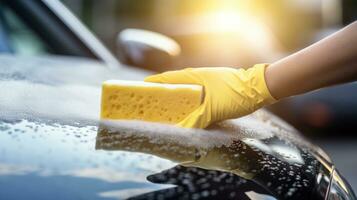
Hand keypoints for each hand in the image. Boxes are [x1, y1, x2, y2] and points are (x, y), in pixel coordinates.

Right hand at [145, 64, 275, 127]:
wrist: (257, 89)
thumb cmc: (235, 93)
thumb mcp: (213, 109)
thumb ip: (196, 120)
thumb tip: (181, 132)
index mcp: (192, 76)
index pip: (166, 79)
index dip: (151, 85)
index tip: (138, 92)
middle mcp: (196, 79)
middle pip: (173, 87)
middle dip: (161, 96)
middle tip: (149, 108)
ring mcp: (204, 84)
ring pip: (184, 93)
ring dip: (175, 102)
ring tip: (164, 114)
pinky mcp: (212, 92)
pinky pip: (194, 99)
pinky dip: (187, 106)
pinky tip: (185, 116)